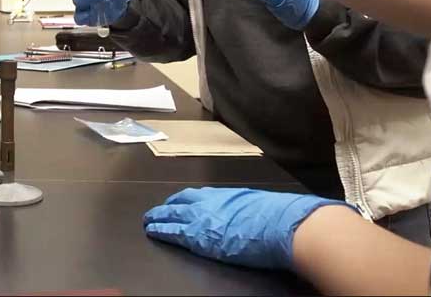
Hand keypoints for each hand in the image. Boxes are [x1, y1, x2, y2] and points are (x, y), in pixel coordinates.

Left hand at [143, 187, 351, 270]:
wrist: (282, 225)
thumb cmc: (277, 215)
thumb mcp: (256, 203)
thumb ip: (244, 205)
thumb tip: (246, 209)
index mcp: (224, 194)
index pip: (196, 195)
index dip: (183, 199)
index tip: (176, 202)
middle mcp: (210, 202)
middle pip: (180, 202)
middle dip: (166, 207)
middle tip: (156, 211)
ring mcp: (203, 218)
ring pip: (172, 215)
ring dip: (158, 217)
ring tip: (147, 221)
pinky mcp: (200, 236)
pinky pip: (173, 232)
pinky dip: (161, 230)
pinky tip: (152, 231)